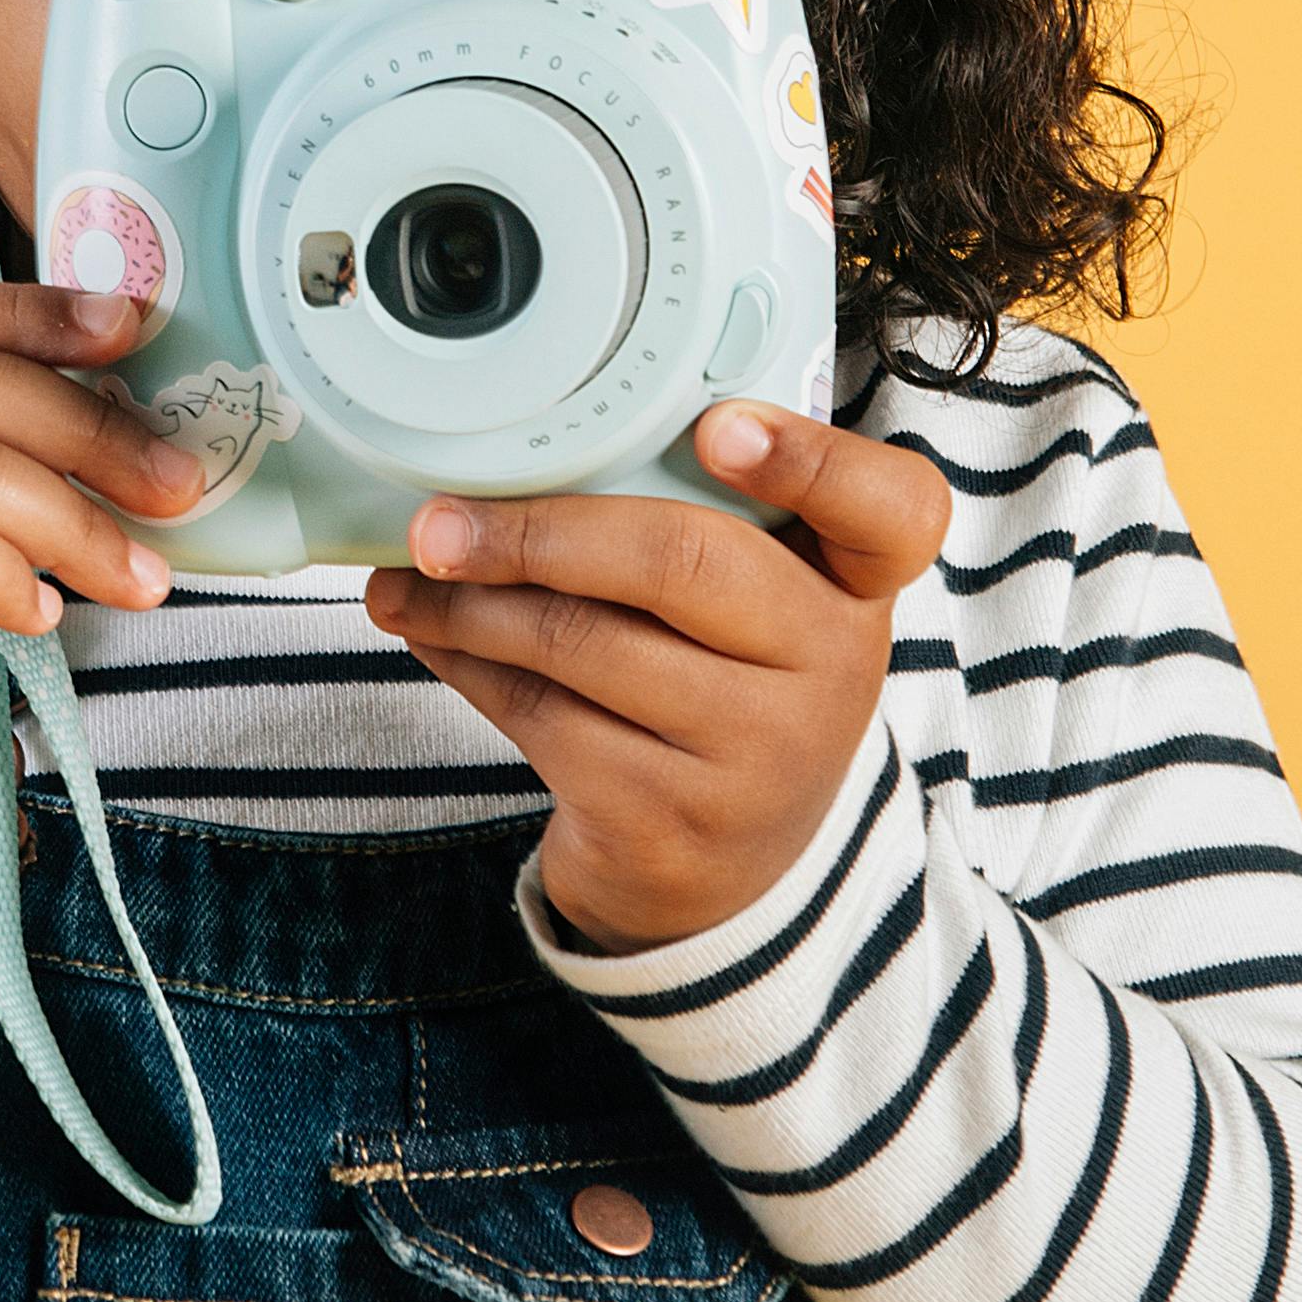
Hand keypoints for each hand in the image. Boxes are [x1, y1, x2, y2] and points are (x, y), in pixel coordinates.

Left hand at [360, 404, 952, 954]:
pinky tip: (434, 638)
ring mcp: (754, 756)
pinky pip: (541, 717)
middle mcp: (830, 668)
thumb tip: (518, 454)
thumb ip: (700, 522)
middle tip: (439, 521)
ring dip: (470, 604)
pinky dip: (468, 667)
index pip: (892, 509)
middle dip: (536, 532)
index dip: (812, 460)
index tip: (717, 429)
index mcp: (857, 585)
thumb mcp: (756, 610)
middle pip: (680, 562)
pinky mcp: (669, 821)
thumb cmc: (727, 692)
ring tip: (409, 577)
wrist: (725, 872)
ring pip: (582, 643)